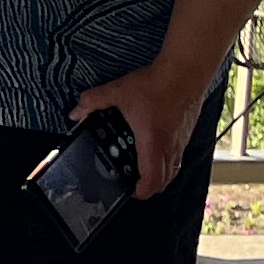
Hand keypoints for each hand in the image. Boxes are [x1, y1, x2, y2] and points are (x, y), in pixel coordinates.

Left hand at [69, 63, 202, 197]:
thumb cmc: (156, 84)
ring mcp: (181, 141)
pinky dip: (166, 159)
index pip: (151, 180)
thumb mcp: (117, 91)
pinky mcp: (187, 133)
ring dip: (158, 174)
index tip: (127, 191)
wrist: (186, 72)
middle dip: (149, 187)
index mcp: (153, 143)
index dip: (140, 191)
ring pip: (173, 170)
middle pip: (164, 181)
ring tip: (141, 166)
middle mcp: (170, 147)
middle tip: (132, 181)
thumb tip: (76, 112)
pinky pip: (178, 156)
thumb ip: (93, 102)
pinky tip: (153, 145)